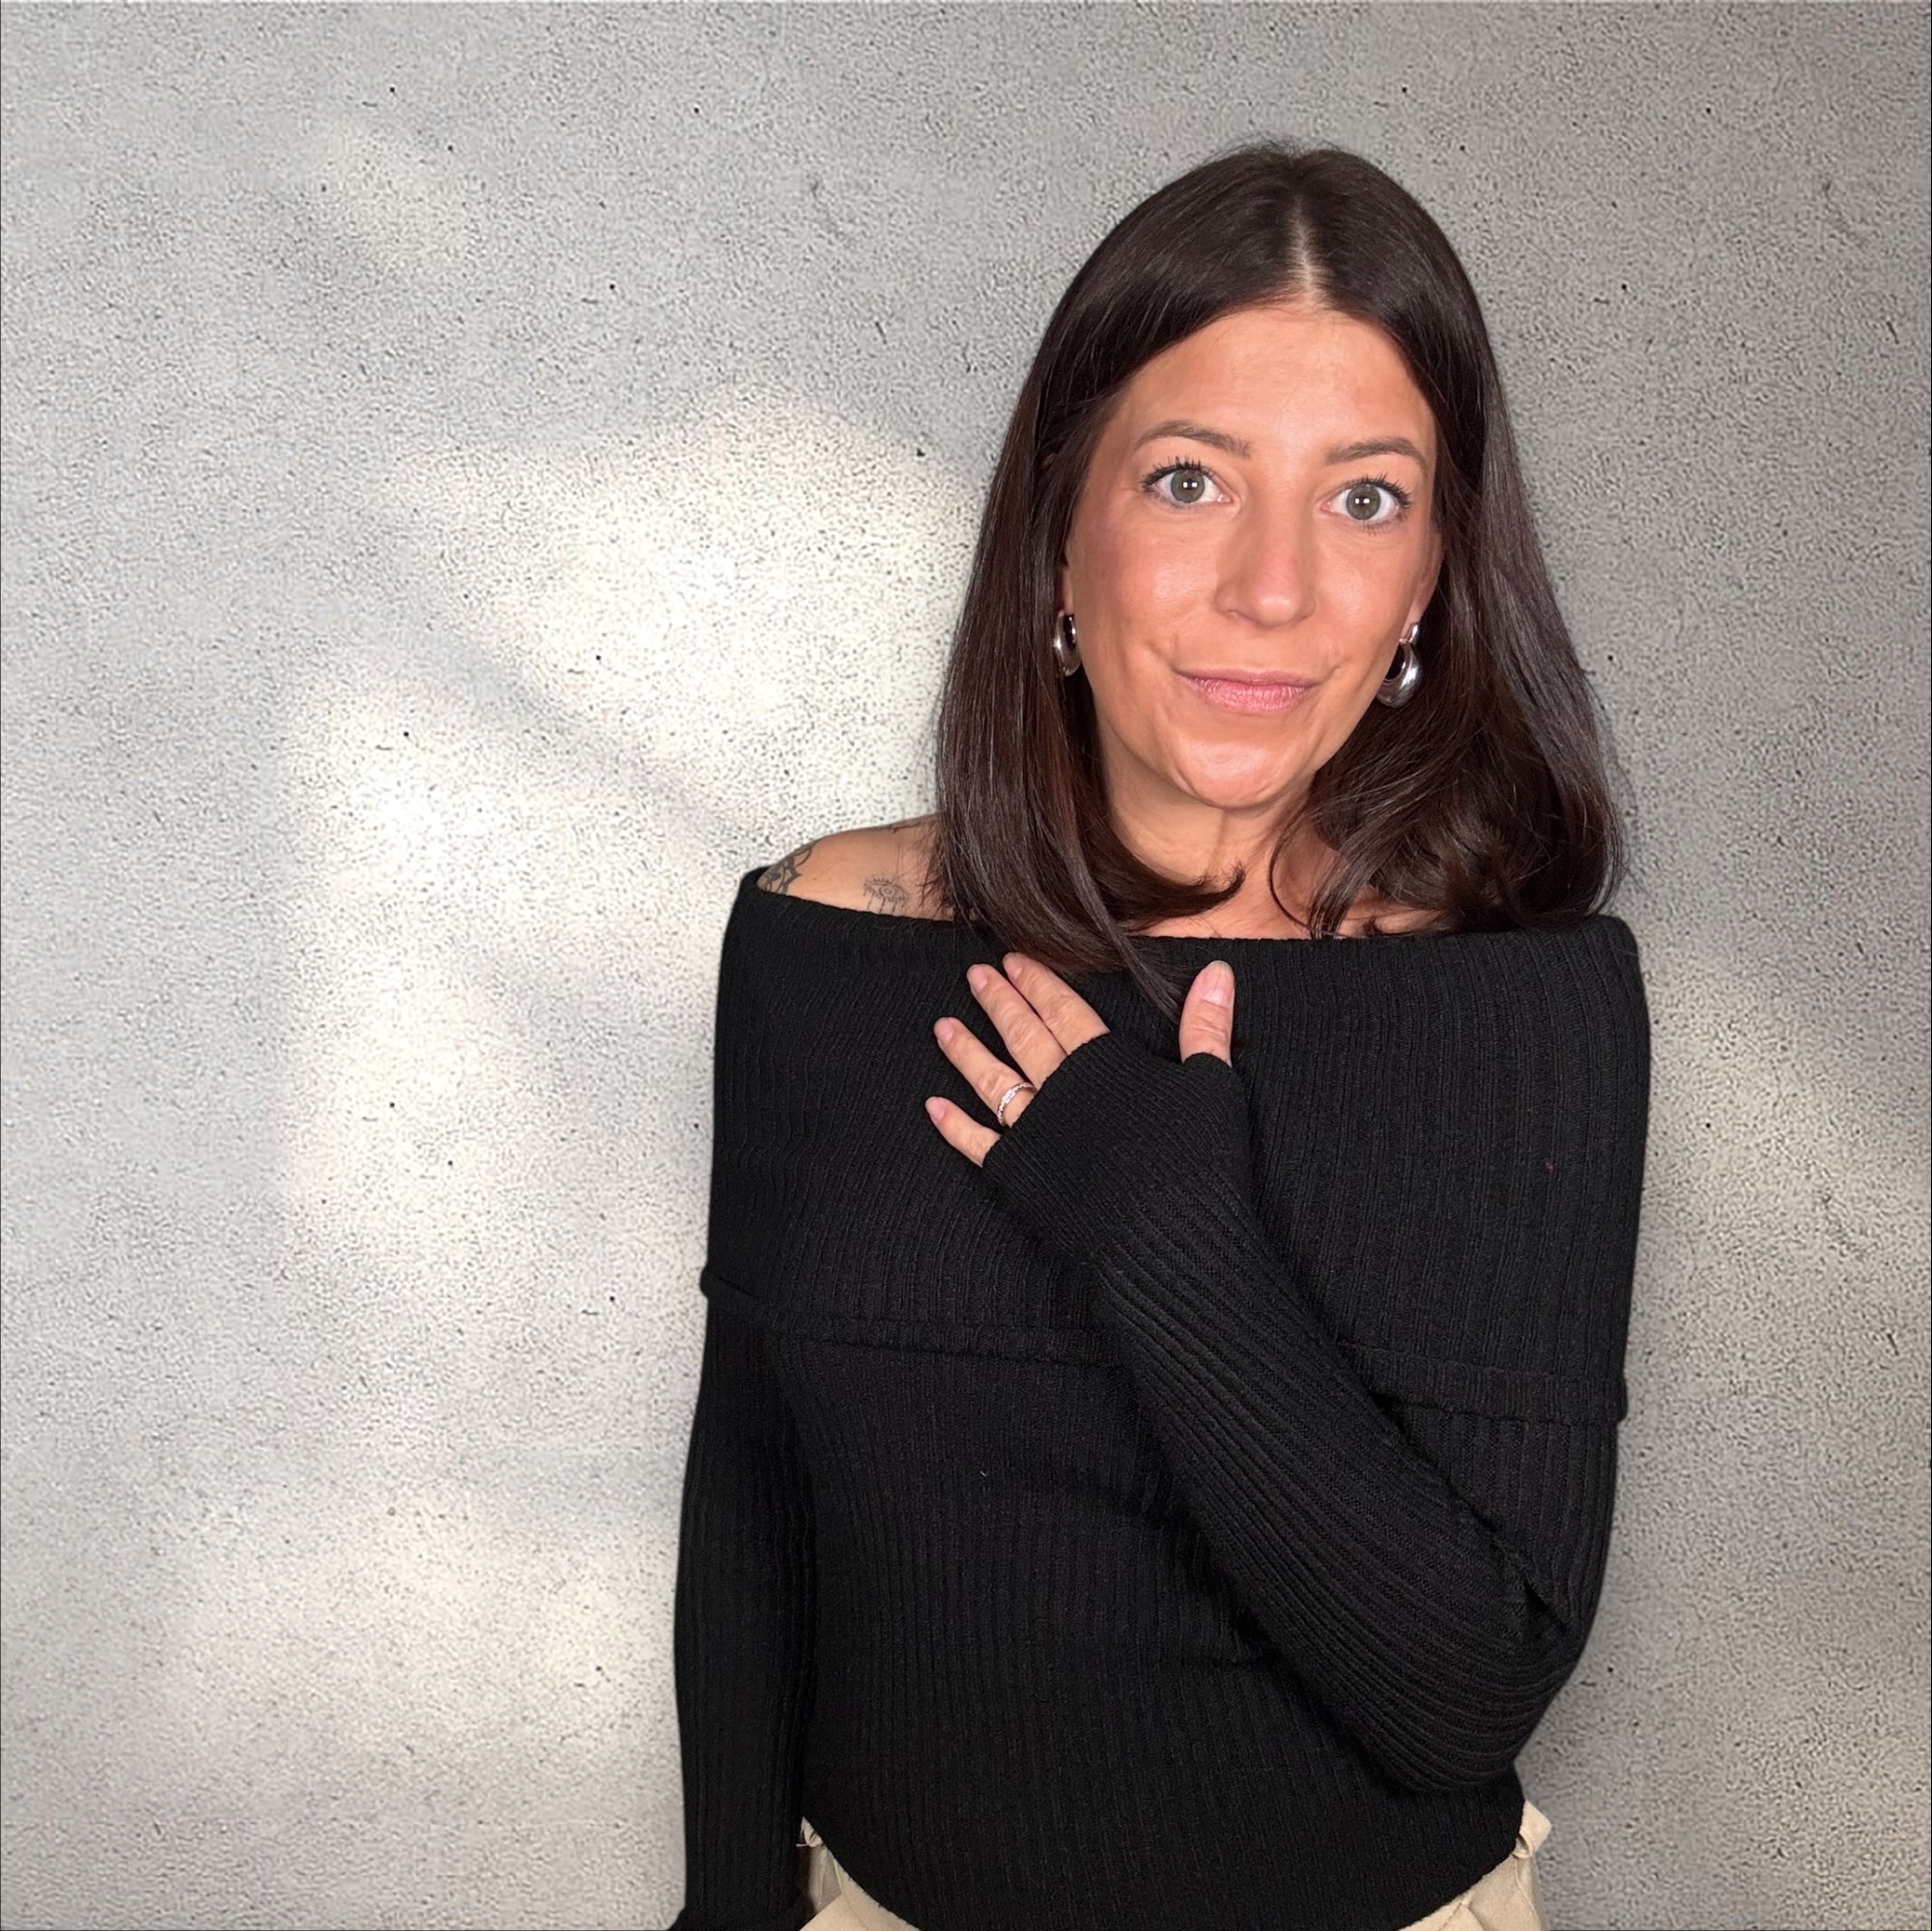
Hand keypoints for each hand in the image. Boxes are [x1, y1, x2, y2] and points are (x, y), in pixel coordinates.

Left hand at [925, 951, 1237, 1167]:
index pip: (1065, 1011)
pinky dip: (955, 1126)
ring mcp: (1034, 1131)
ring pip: (993, 1081)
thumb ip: (1207, 1026)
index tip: (1013, 959)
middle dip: (999, 1003)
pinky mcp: (1019, 1172)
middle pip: (1024, 1036)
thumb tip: (1218, 970)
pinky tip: (933, 1107)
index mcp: (1104, 1063)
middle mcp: (1061, 1089)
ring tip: (941, 1026)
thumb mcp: (1211, 1085)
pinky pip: (979, 1143)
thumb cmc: (1198, 1162)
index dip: (1040, 983)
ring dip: (966, 1053)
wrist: (1167, 1237)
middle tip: (974, 976)